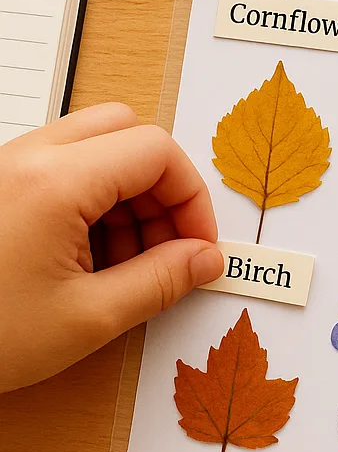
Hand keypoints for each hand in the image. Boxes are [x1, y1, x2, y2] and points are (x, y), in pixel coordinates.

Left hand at [0, 103, 221, 392]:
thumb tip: (204, 260)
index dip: (192, 197)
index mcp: (53, 182)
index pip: (156, 152)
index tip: (197, 243)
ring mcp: (6, 168)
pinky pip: (63, 168)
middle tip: (168, 243)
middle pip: (127, 132)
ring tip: (126, 262)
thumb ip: (160, 281)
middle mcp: (26, 159)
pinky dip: (93, 202)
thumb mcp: (87, 319)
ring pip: (96, 147)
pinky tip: (89, 259)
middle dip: (162, 186)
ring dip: (129, 195)